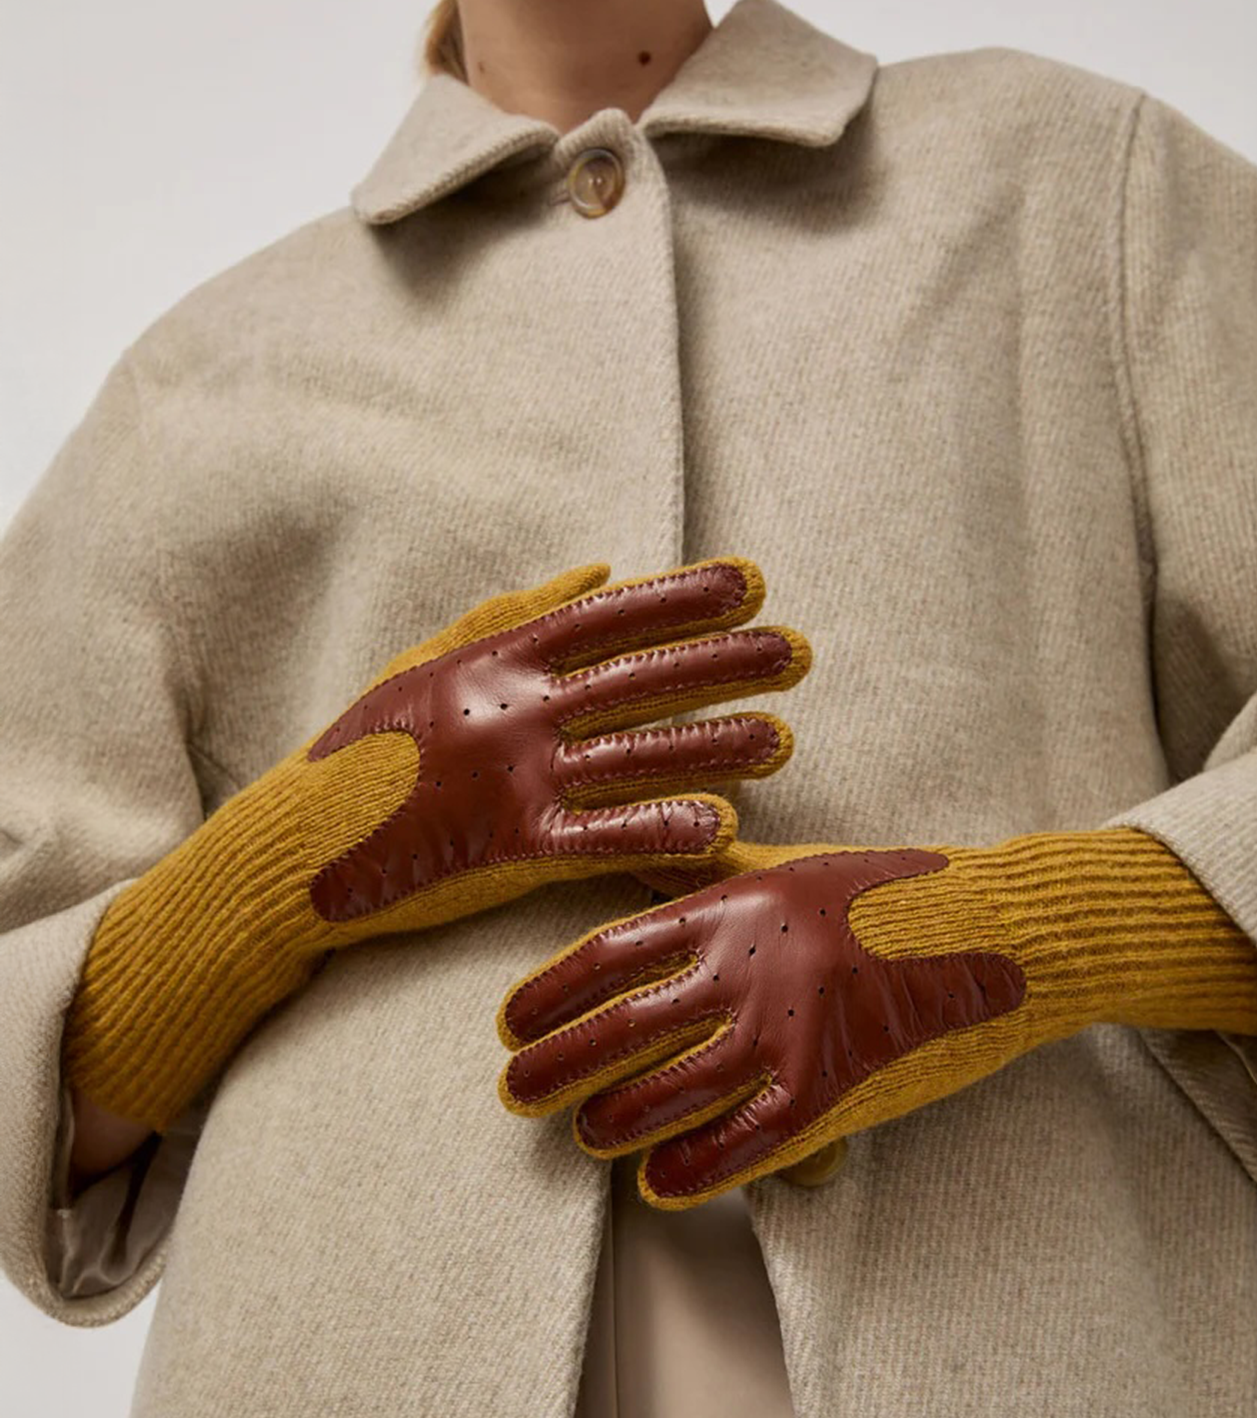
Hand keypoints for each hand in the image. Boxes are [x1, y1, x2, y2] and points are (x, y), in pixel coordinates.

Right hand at [300, 556, 808, 924]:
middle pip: (637, 677)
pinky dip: (660, 830)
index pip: (606, 618)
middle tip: (798, 652)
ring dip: (713, 743)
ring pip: (632, 753)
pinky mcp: (506, 846)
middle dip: (722, 662)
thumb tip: (601, 571)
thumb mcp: (427, 662)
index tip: (751, 582)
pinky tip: (722, 826)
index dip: (682, 597)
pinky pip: (600, 836)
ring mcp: (510, 776)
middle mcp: (509, 709)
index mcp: (493, 660)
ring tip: (783, 738)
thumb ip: (515, 613)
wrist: (298, 845)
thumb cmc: (363, 749)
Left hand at [497, 842, 1031, 1207]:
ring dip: (614, 1121)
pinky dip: (694, 1169)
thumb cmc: (893, 892)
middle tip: (516, 1093)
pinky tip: (657, 1185)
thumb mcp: (791, 867)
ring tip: (586, 1135)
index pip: (610, 955)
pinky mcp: (835, 1086)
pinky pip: (744, 1142)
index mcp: (732, 905)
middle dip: (556, 1069)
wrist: (1002, 930)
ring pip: (669, 1092)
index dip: (550, 996)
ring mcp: (790, 1029)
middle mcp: (748, 965)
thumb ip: (709, 874)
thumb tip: (632, 865)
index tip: (512, 1023)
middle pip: (621, 1029)